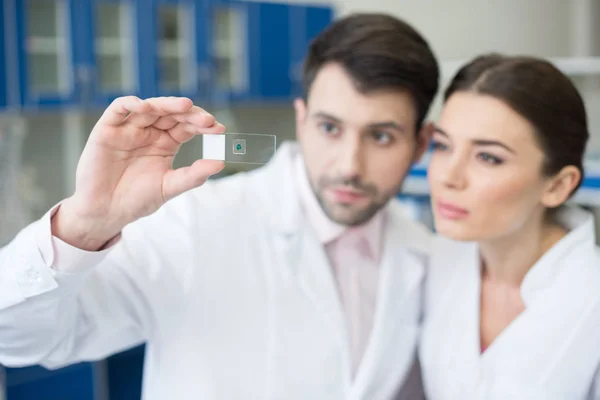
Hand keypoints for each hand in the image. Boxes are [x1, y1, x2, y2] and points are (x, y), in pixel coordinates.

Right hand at [53, 96, 224, 249]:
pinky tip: (145, 106)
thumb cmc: (138, 199)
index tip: (219, 129)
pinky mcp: (107, 129)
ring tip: (185, 106)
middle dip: (190, 114)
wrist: (106, 212)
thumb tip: (221, 163)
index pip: (187, 126)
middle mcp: (149, 131)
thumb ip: (194, 175)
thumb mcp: (170, 187)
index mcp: (166, 143)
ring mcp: (129, 128)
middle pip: (172, 113)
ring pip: (150, 107)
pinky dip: (130, 104)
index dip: (202, 124)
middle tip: (206, 119)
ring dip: (167, 104)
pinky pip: (118, 109)